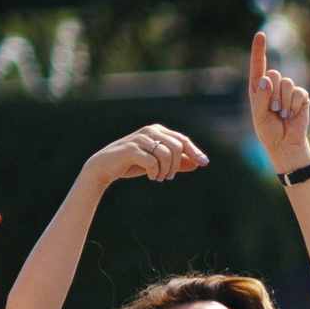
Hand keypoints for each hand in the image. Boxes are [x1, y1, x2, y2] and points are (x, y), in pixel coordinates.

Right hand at [87, 124, 207, 185]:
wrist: (105, 167)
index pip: (182, 140)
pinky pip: (152, 162)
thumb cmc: (134, 163)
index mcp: (157, 131)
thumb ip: (178, 163)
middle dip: (177, 165)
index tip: (204, 163)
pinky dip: (155, 172)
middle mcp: (149, 131)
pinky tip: (152, 177)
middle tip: (168, 177)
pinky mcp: (130, 149)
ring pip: (166, 154)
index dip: (195, 151)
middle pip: (177, 147)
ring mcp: (139, 139)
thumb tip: (198, 164)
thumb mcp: (159, 163)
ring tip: (159, 178)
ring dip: (166, 171)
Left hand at [247, 32, 309, 172]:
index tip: (261, 34)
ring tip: (282, 114)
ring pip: (286, 83)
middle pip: (273, 74)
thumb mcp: (259, 115)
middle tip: (274, 109)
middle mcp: (273, 86)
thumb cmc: (268, 130)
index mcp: (258, 87)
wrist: (285, 142)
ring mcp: (288, 90)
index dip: (259, 50)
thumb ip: (261, 97)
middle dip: (273, 93)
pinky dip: (293, 105)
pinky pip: (298, 92)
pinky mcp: (301, 97)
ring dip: (283, 101)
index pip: (258, 65)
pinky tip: (292, 114)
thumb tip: (267, 79)